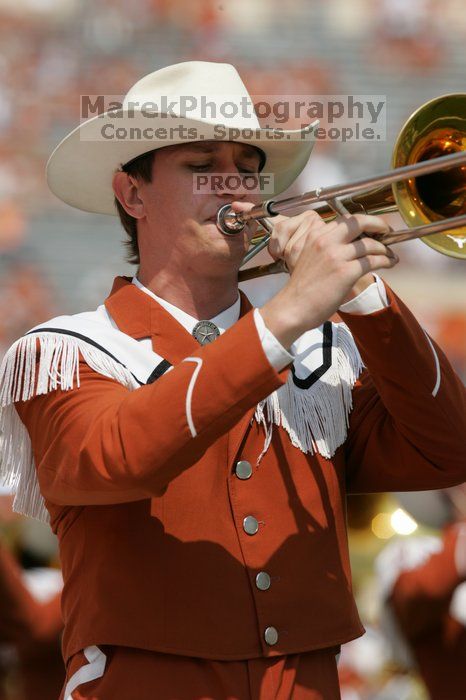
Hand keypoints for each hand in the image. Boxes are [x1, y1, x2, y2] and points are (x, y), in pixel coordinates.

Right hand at [260, 210, 398, 347]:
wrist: (293, 307)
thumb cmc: (301, 289)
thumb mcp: (306, 258)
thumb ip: (324, 248)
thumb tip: (348, 246)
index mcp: (316, 236)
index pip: (345, 220)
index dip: (362, 222)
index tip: (371, 227)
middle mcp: (326, 241)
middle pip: (359, 222)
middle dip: (378, 224)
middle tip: (387, 231)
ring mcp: (337, 255)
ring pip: (370, 244)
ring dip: (385, 249)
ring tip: (390, 255)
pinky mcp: (346, 272)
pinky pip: (372, 261)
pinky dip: (385, 261)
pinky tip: (388, 264)